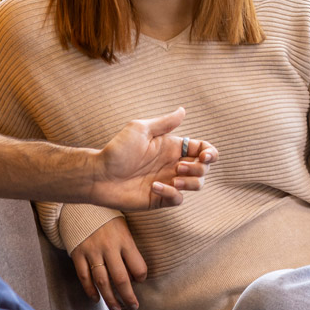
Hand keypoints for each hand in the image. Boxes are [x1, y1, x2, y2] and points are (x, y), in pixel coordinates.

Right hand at [72, 217, 147, 309]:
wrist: (81, 206)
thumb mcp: (124, 227)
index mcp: (125, 240)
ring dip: (110, 298)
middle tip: (133, 307)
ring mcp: (92, 251)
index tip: (141, 282)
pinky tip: (96, 299)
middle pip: (121, 279)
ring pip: (102, 281)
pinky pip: (84, 277)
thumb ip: (130, 248)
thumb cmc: (107, 219)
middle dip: (128, 297)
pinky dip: (90, 290)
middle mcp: (109, 247)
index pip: (138, 266)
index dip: (142, 277)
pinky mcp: (77, 254)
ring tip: (117, 309)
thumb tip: (137, 274)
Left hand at [89, 107, 215, 210]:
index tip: (204, 156)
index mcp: (172, 147)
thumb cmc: (117, 150)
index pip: (202, 149)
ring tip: (174, 179)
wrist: (99, 175)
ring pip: (196, 185)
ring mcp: (168, 181)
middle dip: (199, 169)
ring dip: (191, 182)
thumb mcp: (140, 129)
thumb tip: (183, 110)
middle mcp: (173, 164)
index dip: (210, 153)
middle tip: (179, 168)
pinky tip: (155, 187)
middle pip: (204, 168)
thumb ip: (164, 123)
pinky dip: (172, 194)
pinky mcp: (160, 198)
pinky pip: (178, 199)